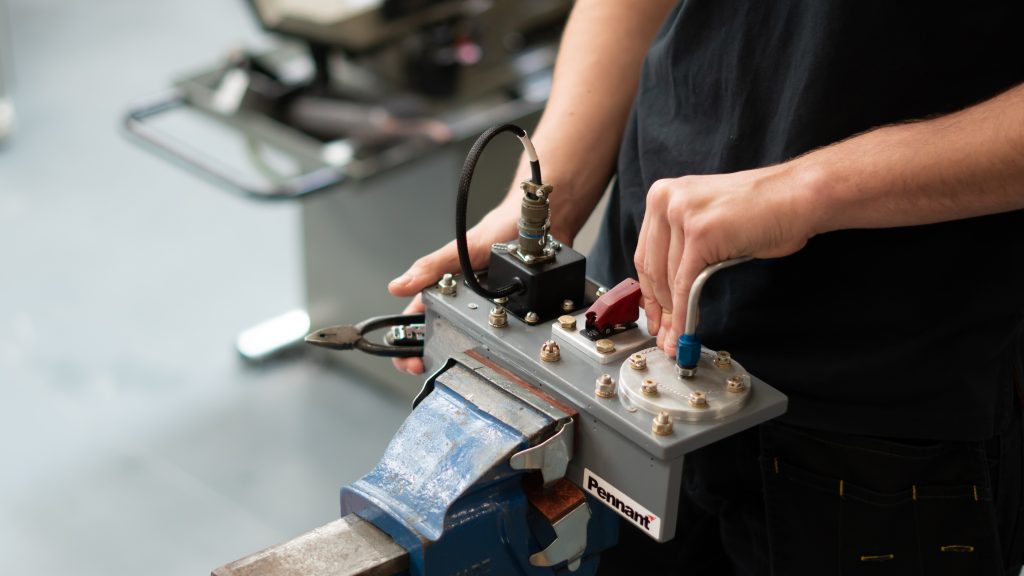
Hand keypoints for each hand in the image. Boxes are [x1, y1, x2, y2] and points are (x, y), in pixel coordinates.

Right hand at [387, 203, 519, 373]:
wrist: (534, 226)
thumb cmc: (496, 231)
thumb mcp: (460, 250)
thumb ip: (431, 267)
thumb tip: (399, 286)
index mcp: (440, 288)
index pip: (414, 321)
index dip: (406, 344)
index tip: (410, 359)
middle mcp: (458, 300)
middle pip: (438, 336)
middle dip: (434, 353)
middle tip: (436, 365)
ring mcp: (481, 308)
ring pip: (467, 339)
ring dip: (465, 350)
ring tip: (467, 357)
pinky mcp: (505, 312)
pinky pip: (496, 334)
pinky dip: (495, 343)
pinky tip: (497, 349)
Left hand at [634, 162, 821, 356]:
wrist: (797, 196)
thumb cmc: (763, 210)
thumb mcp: (709, 223)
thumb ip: (682, 246)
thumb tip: (668, 294)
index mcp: (663, 195)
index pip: (645, 254)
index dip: (648, 292)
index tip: (652, 316)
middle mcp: (666, 200)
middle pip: (652, 268)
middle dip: (659, 308)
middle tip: (666, 335)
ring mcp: (681, 214)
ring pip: (669, 279)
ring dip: (674, 315)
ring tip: (680, 338)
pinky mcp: (699, 234)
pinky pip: (686, 283)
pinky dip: (685, 311)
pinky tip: (687, 328)